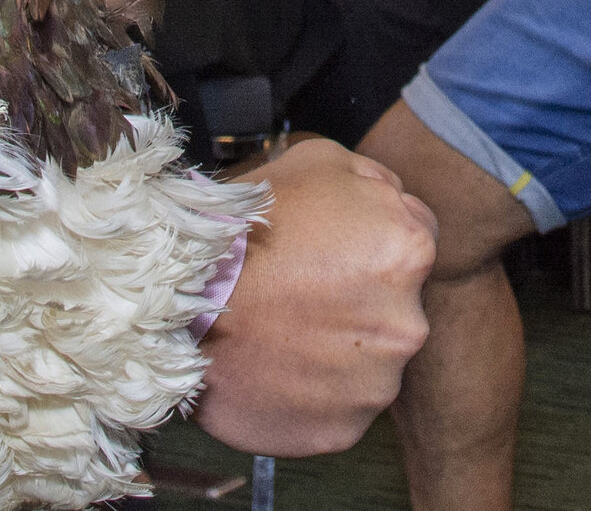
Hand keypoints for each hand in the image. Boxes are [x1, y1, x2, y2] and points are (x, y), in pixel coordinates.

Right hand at [193, 138, 437, 457]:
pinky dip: (314, 394)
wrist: (178, 303)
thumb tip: (394, 203)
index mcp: (409, 251)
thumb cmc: (244, 229)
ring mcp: (376, 383)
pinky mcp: (343, 428)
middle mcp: (407, 323)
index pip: (411, 247)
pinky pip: (339, 408)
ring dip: (337, 351)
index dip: (366, 247)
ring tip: (284, 334)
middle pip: (394, 309)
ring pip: (368, 362)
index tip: (328, 256)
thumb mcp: (319, 161)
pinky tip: (280, 369)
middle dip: (357, 302)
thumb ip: (377, 183)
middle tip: (302, 295)